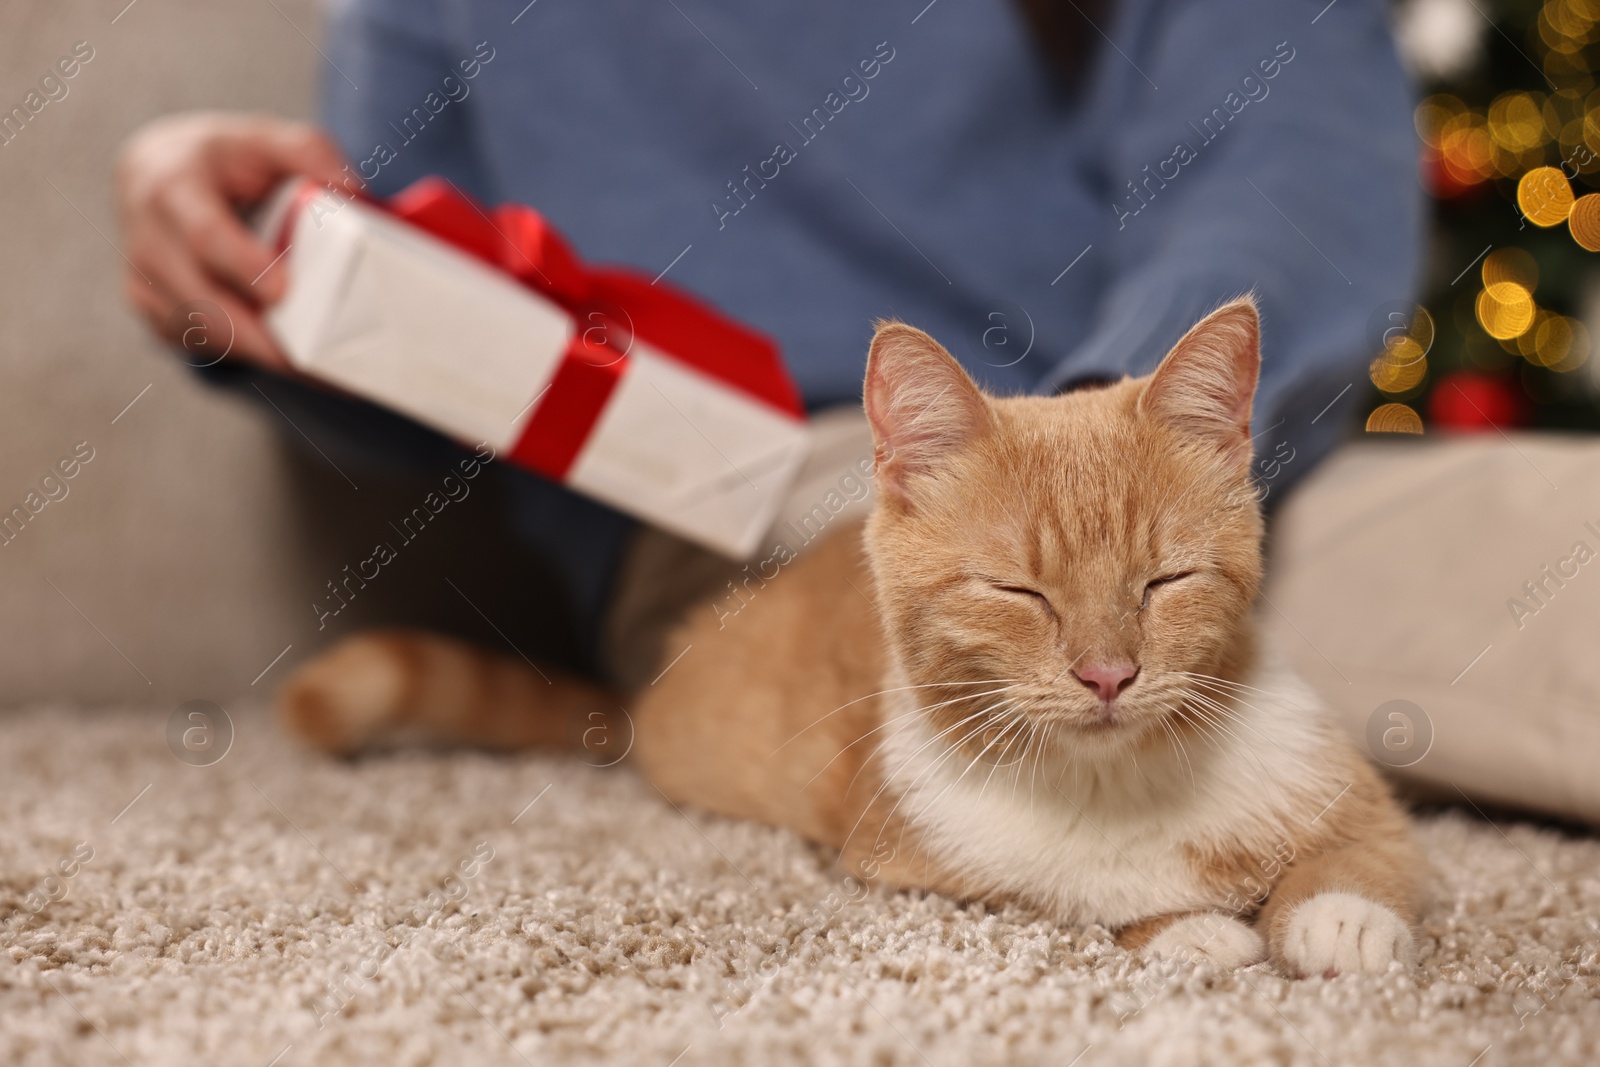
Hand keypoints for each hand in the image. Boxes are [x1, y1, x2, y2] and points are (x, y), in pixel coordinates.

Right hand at [116, 112, 350, 370]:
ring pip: (204, 332)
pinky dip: (249, 352)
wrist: (157, 172)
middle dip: (264, 339)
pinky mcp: (151, 309)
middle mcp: (148, 238)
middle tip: (322, 365)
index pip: (205, 235)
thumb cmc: (222, 158)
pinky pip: (202, 343)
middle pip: (204, 302)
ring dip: (264, 354)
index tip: (281, 292)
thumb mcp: (263, 138)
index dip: (242, 265)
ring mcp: (143, 279)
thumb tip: (354, 192)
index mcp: (172, 187)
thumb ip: (309, 154)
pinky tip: (292, 357)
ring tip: (324, 370)